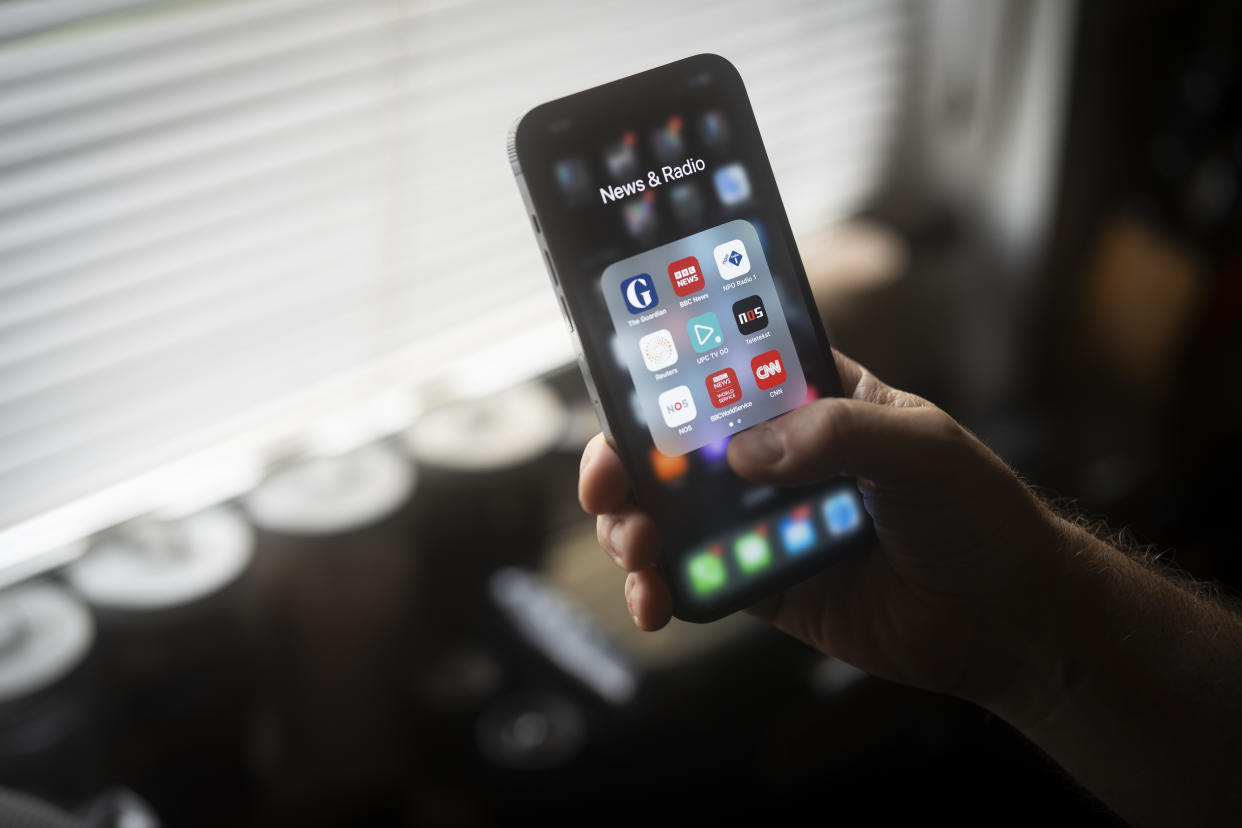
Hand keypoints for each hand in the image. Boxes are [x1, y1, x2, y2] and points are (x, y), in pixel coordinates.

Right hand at [579, 349, 1069, 707]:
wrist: (1010, 621)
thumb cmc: (978, 512)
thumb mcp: (921, 446)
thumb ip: (836, 435)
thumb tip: (744, 453)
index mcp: (813, 398)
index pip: (725, 367)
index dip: (666, 369)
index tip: (622, 380)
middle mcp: (779, 454)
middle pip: (679, 443)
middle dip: (628, 459)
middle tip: (608, 482)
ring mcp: (765, 519)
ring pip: (673, 512)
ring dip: (634, 524)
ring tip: (635, 547)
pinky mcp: (765, 583)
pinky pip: (698, 577)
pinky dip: (663, 588)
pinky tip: (655, 601)